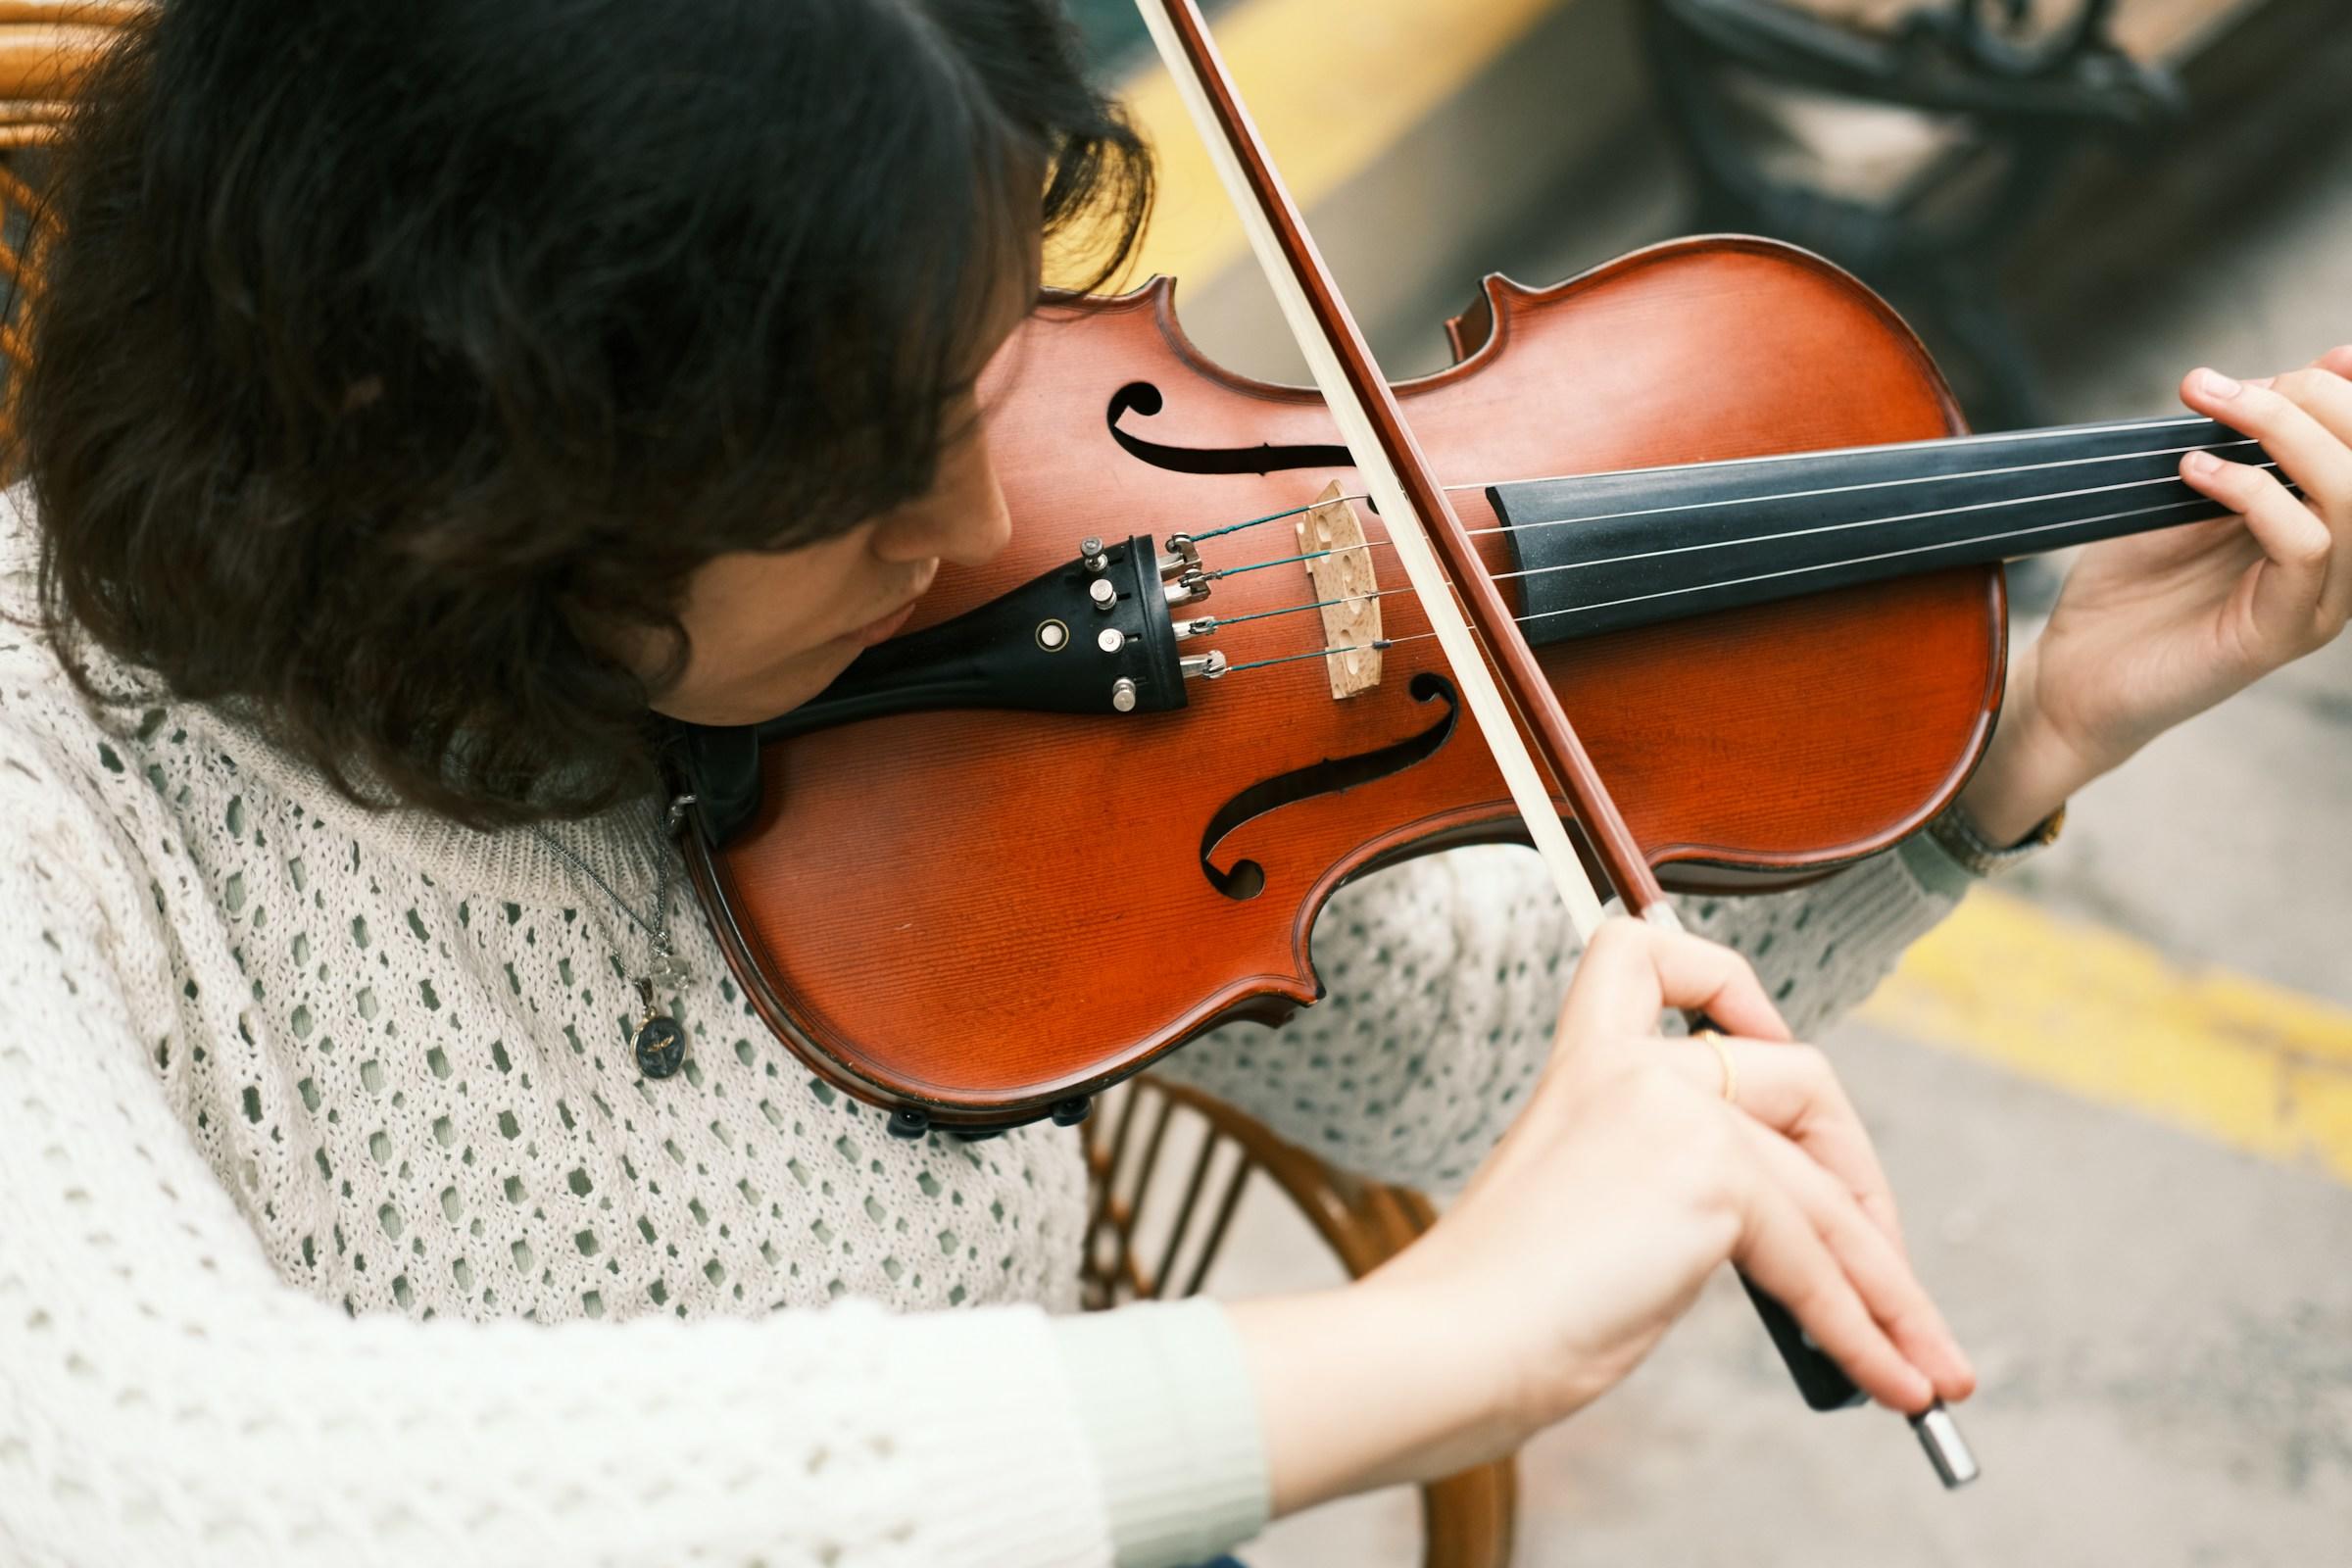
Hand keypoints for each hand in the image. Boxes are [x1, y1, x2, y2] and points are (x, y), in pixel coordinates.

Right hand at [1227, 919, 1974, 1515]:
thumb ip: (1666, 1181)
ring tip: (1929, 1368)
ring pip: (1830, 1195)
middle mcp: (1631, 1065)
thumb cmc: (1496, 1306)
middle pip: (1803, 1080)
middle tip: (1884, 1264)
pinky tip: (1894, 1383)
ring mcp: (1674, 1109)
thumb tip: (1790, 1240)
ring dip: (1894, 1291)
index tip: (1763, 1038)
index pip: (1651, 952)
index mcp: (1581, 1063)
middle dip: (1861, 1179)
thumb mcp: (1587, 1208)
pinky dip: (1870, 1332)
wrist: (1451, 1344)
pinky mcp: (1712, 1173)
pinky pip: (1822, 1261)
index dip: (1730, 984)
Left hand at [1958, 346, 2351, 843]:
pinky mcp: (2280, 633)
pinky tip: (2194, 470)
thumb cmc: (2125, 586)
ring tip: (2214, 409)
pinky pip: (2304, 547)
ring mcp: (2317, 601)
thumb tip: (2299, 371)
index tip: (2300, 362)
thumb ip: (2239, 441)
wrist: (2072, 676)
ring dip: (2285, 433)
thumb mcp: (2182, 493)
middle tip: (2227, 387)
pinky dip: (2254, 494)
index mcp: (2324, 523)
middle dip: (2313, 400)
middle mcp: (2339, 562)